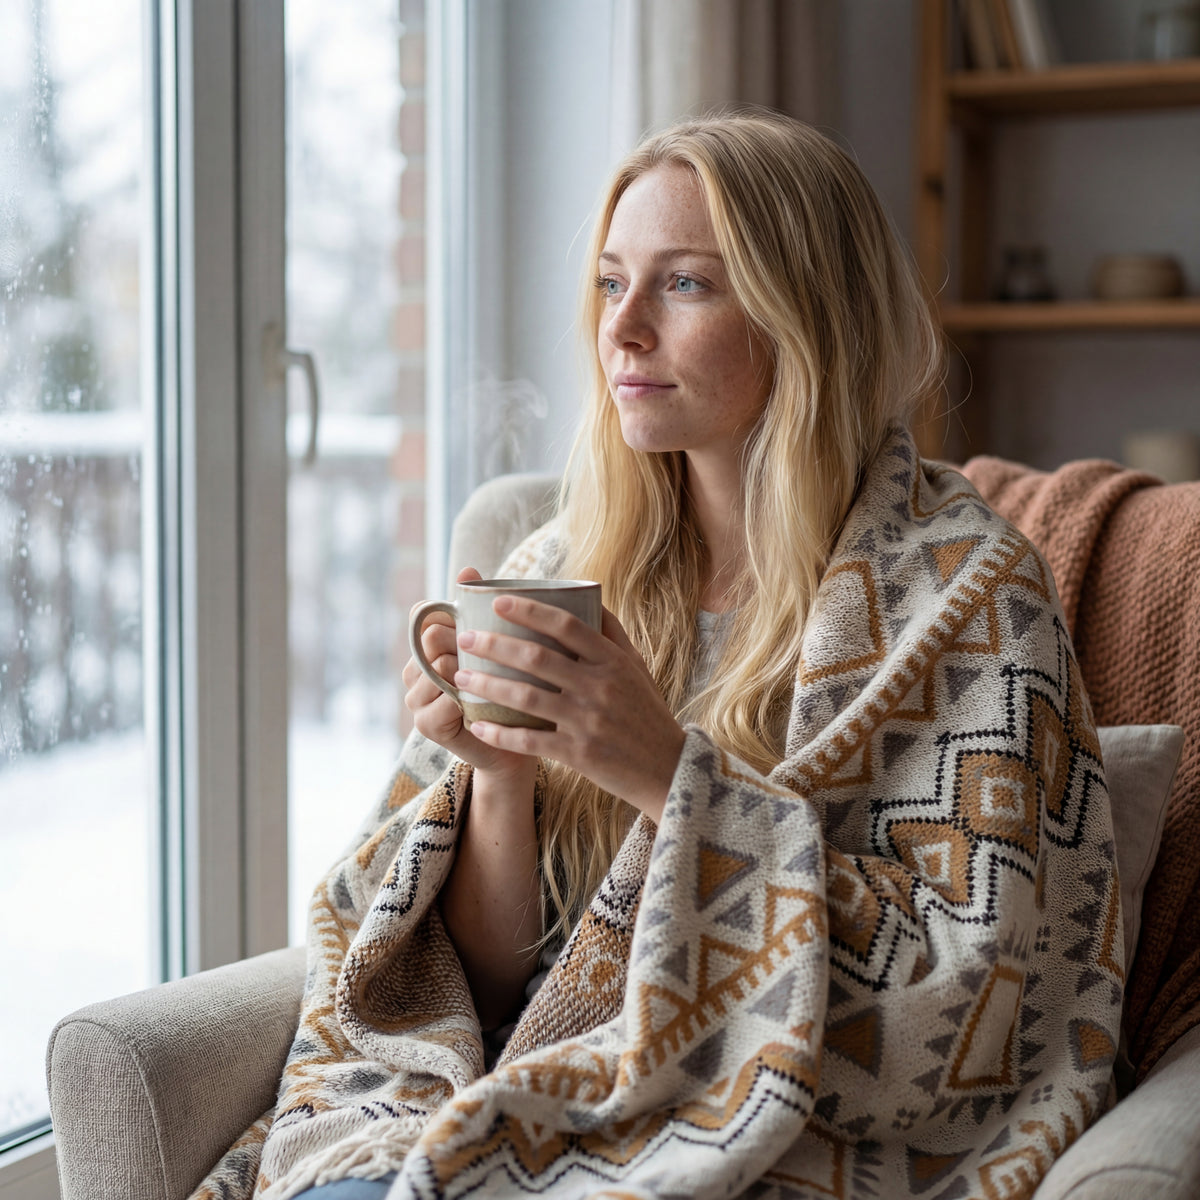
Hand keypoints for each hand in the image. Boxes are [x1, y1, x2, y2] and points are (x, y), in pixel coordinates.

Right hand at [402, 567, 534, 786]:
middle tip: (491, 658)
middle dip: (463, 643)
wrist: (516, 743)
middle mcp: (414, 671)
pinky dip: (465, 702)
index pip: (424, 615)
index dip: (451, 616)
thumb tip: (467, 567)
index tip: (479, 626)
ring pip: (437, 668)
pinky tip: (482, 705)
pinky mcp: (426, 726)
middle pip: (431, 637)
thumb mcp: (498, 647)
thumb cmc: (509, 688)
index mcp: (427, 648)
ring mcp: (416, 699)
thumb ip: (481, 610)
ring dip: (467, 673)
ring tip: (490, 682)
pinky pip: (442, 702)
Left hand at [454, 596, 685, 821]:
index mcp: (612, 660)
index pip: (566, 625)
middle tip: (464, 638)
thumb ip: (613, 633)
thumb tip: (590, 597)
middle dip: (493, 645)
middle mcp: (600, 686)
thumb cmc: (647, 712)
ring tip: (460, 676)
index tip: (497, 601)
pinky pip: (530, 740)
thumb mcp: (637, 667)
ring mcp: (588, 721)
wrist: (667, 768)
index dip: (529, 610)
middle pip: (536, 657)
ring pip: (525, 696)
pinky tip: (478, 725)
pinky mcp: (579, 754)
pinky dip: (501, 732)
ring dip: (487, 684)